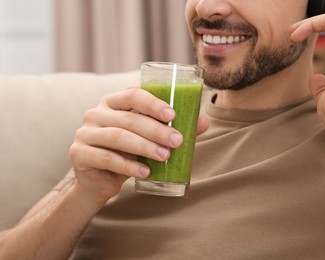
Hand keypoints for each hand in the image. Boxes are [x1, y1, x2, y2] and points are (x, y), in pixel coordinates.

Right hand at [69, 88, 208, 203]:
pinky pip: (106, 158)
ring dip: (145, 147)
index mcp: (113, 102)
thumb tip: (204, 122)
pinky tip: (145, 173)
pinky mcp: (79, 153)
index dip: (153, 103)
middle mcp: (96, 113)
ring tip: (165, 157)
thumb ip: (171, 128)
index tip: (172, 115)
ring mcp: (85, 133)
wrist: (99, 179)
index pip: (132, 95)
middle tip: (177, 141)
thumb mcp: (148, 139)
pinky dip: (128, 166)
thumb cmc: (128, 153)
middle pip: (129, 118)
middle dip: (156, 130)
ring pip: (118, 137)